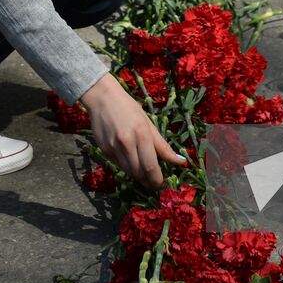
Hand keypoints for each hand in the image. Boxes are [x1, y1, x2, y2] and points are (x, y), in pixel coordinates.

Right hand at [81, 74, 186, 189]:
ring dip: (139, 176)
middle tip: (156, 182)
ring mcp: (113, 148)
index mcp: (141, 134)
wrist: (103, 99)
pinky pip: (119, 165)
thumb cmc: (129, 108)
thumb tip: (180, 161)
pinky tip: (132, 161)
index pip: (150, 167)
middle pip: (139, 173)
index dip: (157, 180)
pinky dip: (128, 167)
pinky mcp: (104, 151)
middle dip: (149, 181)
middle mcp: (126, 143)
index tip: (163, 184)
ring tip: (145, 173)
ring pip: (129, 172)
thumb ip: (163, 146)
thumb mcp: (149, 124)